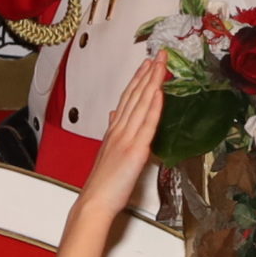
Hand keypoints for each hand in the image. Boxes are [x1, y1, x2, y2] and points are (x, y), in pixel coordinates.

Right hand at [81, 56, 165, 216]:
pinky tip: (159, 92)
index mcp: (114, 130)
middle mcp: (120, 129)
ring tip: (161, 64)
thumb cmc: (102, 183)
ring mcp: (127, 137)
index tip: (147, 64)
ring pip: (142, 103)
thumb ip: (112, 131)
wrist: (94, 201)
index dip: (138, 79)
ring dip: (152, 81)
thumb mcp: (107, 151)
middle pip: (136, 95)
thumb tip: (114, 115)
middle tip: (159, 54)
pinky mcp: (136, 149)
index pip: (128, 98)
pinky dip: (153, 106)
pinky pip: (147, 124)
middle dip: (148, 73)